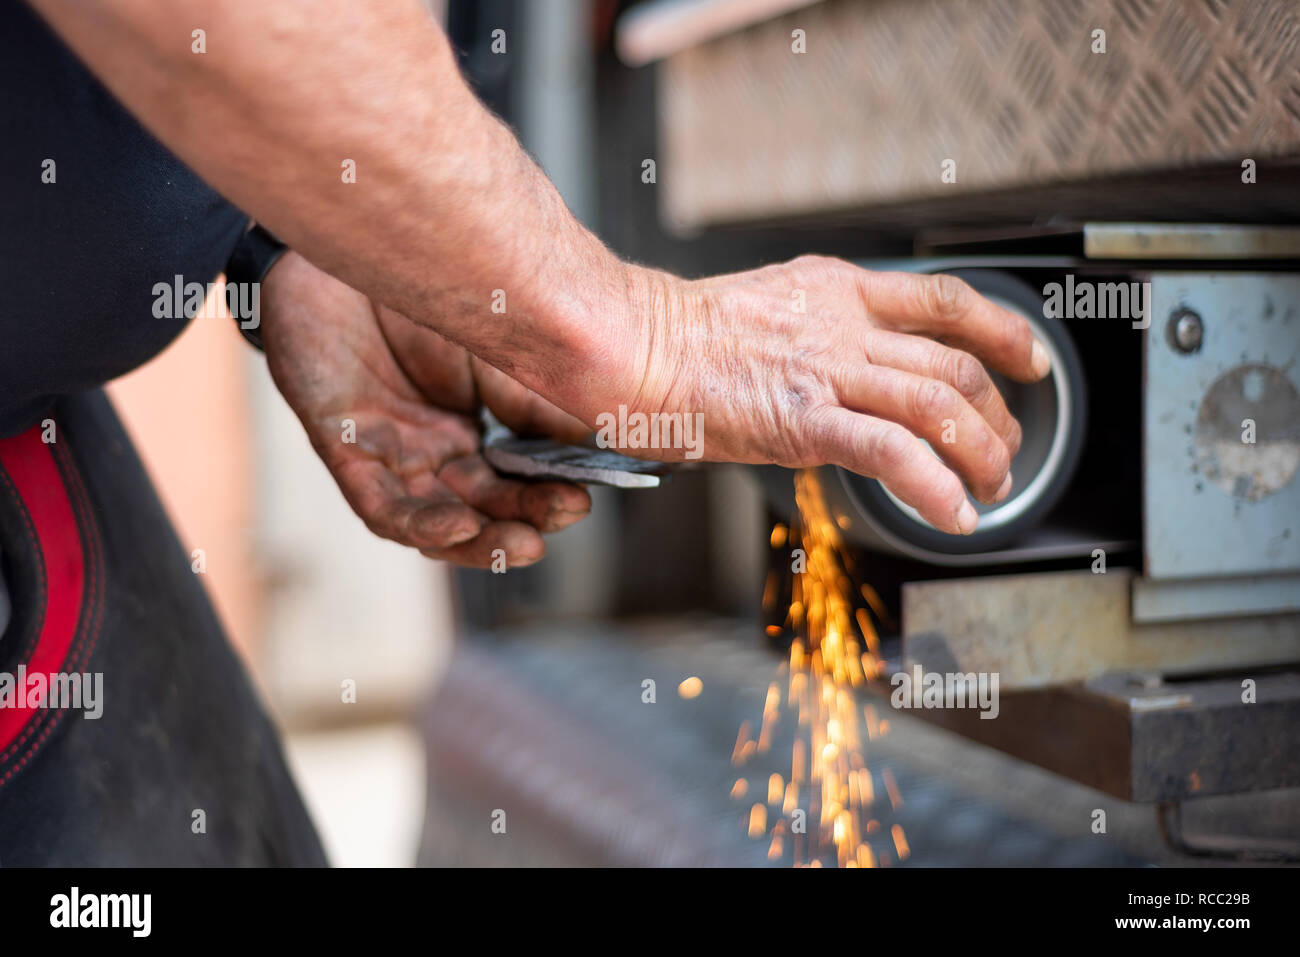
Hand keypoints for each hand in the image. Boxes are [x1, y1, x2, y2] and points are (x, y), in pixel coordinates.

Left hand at [258, 253, 590, 567]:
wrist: (347, 240)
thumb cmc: (418, 292)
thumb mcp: (498, 353)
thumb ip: (536, 405)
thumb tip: (591, 450)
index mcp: (470, 433)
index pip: (515, 482)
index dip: (547, 498)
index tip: (582, 500)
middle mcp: (431, 452)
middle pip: (481, 508)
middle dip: (522, 523)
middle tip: (559, 521)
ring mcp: (390, 454)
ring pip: (435, 521)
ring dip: (479, 541)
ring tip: (522, 545)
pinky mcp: (345, 448)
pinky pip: (383, 506)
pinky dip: (423, 524)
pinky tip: (461, 526)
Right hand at [617, 256, 1049, 534]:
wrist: (631, 343)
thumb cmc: (677, 336)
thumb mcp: (767, 307)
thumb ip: (818, 330)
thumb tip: (847, 366)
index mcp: (836, 290)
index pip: (945, 301)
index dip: (1002, 331)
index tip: (1030, 358)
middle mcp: (843, 326)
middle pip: (954, 365)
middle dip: (997, 416)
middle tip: (1005, 451)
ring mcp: (826, 372)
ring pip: (937, 405)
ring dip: (979, 454)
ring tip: (990, 489)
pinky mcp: (803, 420)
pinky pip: (892, 453)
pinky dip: (933, 486)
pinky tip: (951, 513)